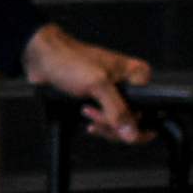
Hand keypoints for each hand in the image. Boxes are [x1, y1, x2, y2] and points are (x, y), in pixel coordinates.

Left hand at [25, 26, 156, 142]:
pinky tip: (89, 121)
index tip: (118, 124)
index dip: (133, 121)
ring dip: (103, 124)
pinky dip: (99, 124)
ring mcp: (115, 94)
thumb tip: (131, 133)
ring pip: (120, 123)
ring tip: (87, 110)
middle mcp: (129, 84)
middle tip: (94, 113)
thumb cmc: (69, 60)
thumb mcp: (97, 85)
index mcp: (136, 74)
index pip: (149, 108)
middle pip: (134, 120)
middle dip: (112, 124)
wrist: (43, 59)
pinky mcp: (101, 100)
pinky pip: (107, 122)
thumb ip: (116, 111)